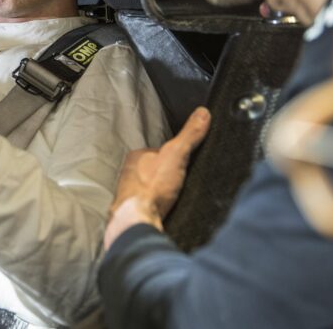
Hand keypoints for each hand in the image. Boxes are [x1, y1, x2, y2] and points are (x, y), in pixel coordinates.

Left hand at [104, 107, 210, 248]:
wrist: (138, 219)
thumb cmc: (151, 186)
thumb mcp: (176, 154)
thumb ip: (189, 135)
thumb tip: (202, 113)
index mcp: (136, 157)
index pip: (157, 150)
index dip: (173, 155)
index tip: (186, 160)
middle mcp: (129, 174)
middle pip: (155, 170)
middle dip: (168, 175)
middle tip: (184, 180)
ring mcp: (131, 193)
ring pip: (152, 188)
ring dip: (165, 192)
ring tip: (179, 195)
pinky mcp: (136, 210)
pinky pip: (152, 204)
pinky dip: (162, 206)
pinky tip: (171, 209)